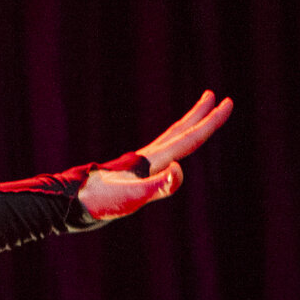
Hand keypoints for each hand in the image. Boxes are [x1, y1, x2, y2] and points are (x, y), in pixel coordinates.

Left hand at [77, 91, 232, 220]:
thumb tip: (178, 170)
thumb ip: (157, 186)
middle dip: (200, 116)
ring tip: (199, 115)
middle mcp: (148, 158)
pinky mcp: (132, 171)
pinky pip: (160, 151)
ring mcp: (139, 163)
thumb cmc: (102, 203)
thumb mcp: (132, 198)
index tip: (226, 102)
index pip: (188, 138)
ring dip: (187, 125)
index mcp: (153, 161)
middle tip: (217, 97)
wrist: (72, 202)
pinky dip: (172, 143)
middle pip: (180, 131)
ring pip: (169, 138)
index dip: (209, 122)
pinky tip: (170, 150)